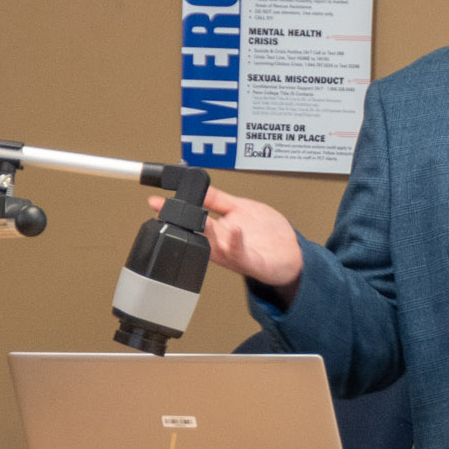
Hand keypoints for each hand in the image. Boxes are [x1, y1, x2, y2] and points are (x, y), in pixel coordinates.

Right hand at [151, 185, 303, 303]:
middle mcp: (222, 244)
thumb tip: (198, 186)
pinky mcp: (252, 262)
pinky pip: (240, 254)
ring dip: (206, 232)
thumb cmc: (267, 235)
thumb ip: (219, 199)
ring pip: (214, 244)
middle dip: (183, 223)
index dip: (174, 211)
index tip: (156, 202)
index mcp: (217, 230)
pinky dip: (235, 243)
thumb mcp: (241, 208)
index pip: (192, 218)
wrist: (292, 256)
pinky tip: (234, 230)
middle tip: (168, 210)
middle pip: (198, 233)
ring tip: (198, 218)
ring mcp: (236, 254)